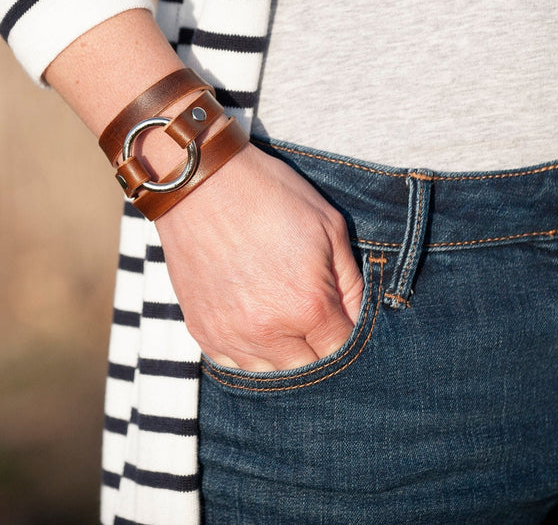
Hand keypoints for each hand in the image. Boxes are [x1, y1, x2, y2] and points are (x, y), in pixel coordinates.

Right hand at [153, 141, 364, 371]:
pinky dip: (251, 354)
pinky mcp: (202, 331)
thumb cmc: (269, 196)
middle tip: (318, 325)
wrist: (199, 182)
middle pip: (308, 373)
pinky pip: (234, 365)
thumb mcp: (328, 227)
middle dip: (320, 353)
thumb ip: (350, 283)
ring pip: (270, 376)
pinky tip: (257, 328)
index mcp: (306, 306)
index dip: (351, 340)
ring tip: (287, 325)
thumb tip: (359, 320)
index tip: (346, 323)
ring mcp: (230, 336)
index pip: (343, 352)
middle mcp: (267, 332)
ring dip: (285, 358)